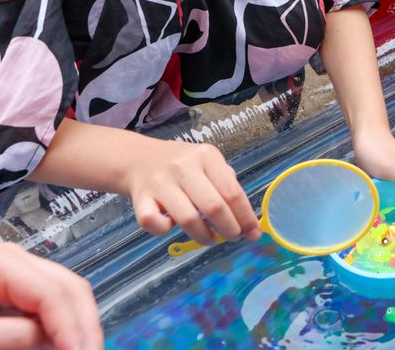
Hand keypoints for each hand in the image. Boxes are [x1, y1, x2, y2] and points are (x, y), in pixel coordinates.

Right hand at [124, 138, 260, 245]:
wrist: (140, 159)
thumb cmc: (183, 166)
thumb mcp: (208, 163)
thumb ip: (227, 185)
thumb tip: (248, 222)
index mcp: (206, 156)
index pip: (232, 192)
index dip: (246, 217)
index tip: (254, 233)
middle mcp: (183, 166)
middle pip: (214, 207)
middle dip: (229, 229)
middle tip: (234, 237)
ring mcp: (160, 182)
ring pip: (188, 219)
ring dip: (204, 236)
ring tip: (210, 239)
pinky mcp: (140, 198)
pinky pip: (154, 223)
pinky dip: (165, 231)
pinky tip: (172, 227)